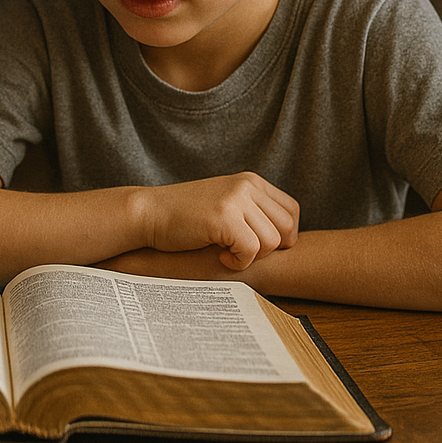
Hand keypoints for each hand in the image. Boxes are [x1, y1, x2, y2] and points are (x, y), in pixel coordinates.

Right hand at [141, 172, 298, 270]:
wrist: (149, 213)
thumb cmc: (186, 216)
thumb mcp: (226, 203)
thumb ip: (254, 210)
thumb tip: (289, 237)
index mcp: (250, 180)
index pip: (291, 211)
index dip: (281, 236)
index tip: (257, 245)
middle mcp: (246, 185)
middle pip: (286, 228)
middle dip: (269, 249)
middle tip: (242, 250)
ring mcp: (234, 199)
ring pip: (271, 241)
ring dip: (252, 256)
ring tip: (228, 251)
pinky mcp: (222, 217)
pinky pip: (251, 250)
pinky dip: (239, 261)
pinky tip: (221, 256)